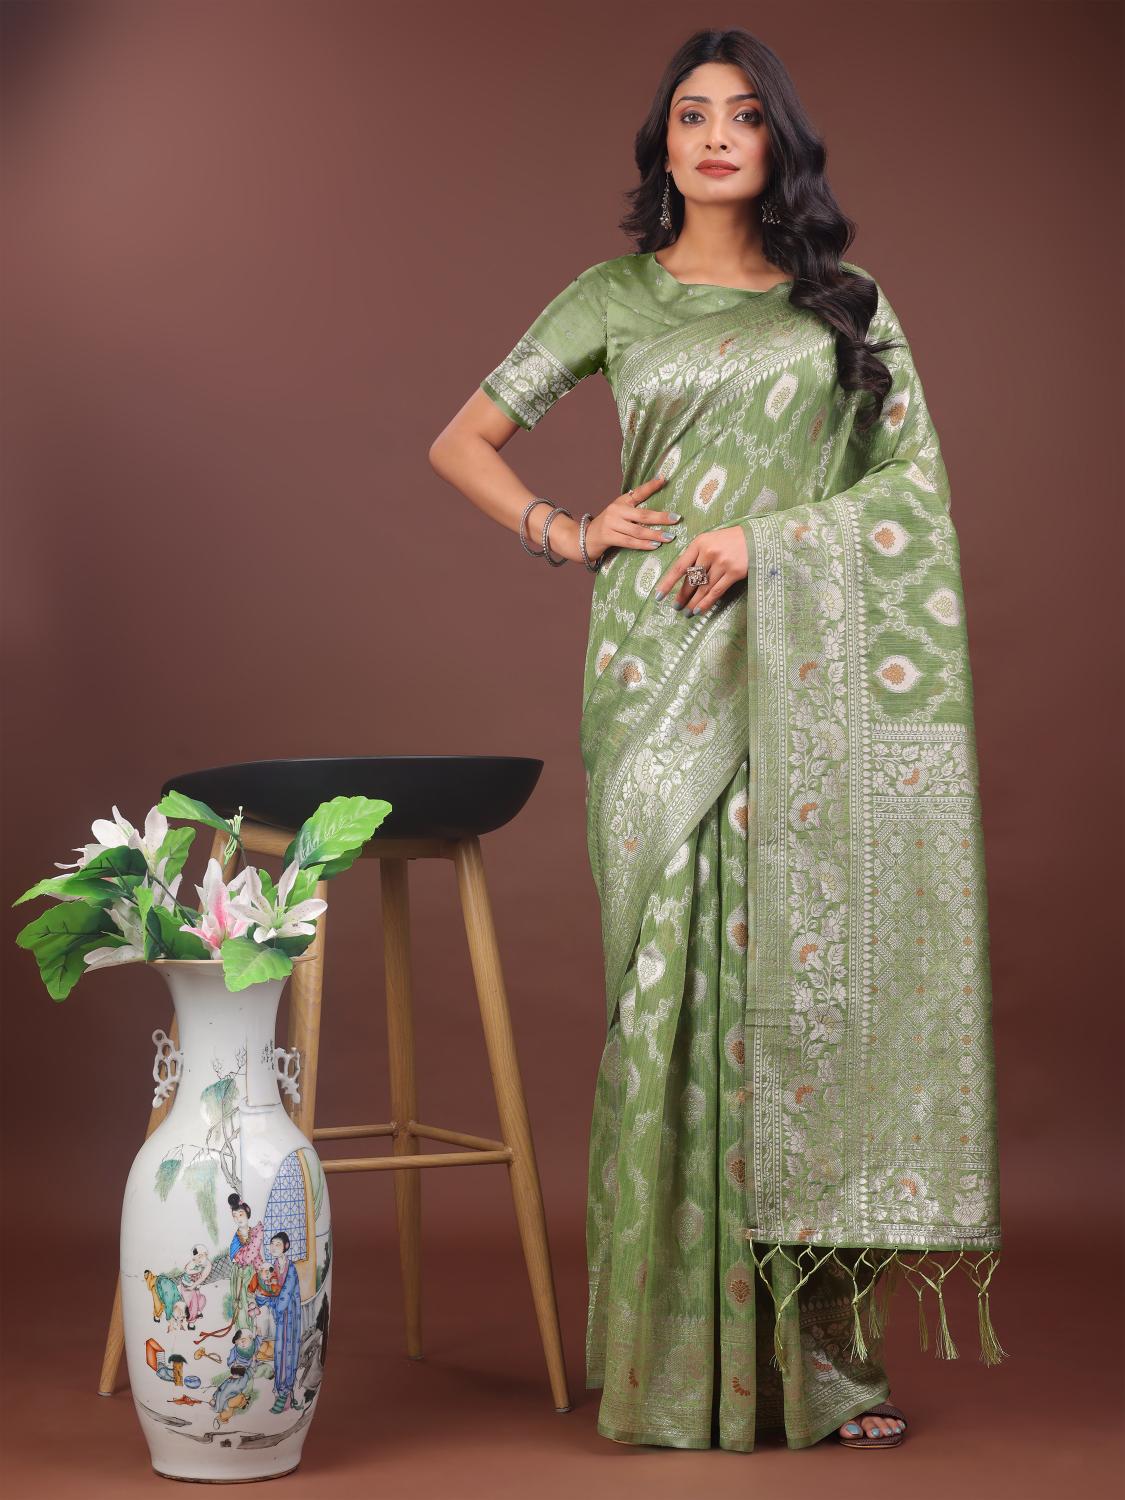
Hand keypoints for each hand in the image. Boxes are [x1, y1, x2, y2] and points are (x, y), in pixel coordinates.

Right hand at [542, 474, 677, 563]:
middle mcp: (616, 510)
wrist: (582, 539)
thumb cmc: (607, 527)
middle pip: (642, 515)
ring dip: (655, 534)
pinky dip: (643, 545)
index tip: (664, 479)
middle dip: (661, 517)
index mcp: (621, 502)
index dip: (651, 485)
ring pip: (638, 531)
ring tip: (670, 537)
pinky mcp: (608, 537)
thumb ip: (634, 511)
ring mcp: (611, 524)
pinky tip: (655, 545)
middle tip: (676, 518)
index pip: (638, 492)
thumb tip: (659, 514)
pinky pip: (629, 542)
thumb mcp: (619, 514)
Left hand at [654, 524, 748, 616]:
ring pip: (703, 588)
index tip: (659, 596)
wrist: (756, 537)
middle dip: (682, 596)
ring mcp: (722, 563)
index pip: (679, 566)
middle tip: (676, 607)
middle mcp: (709, 552)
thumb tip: (684, 579)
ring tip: (687, 612)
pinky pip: (716, 591)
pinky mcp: (734, 572)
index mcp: (699, 543)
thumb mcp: (710, 540)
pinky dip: (706, 603)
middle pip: (691, 580)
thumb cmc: (730, 540)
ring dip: (693, 602)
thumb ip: (697, 555)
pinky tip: (699, 610)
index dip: (667, 583)